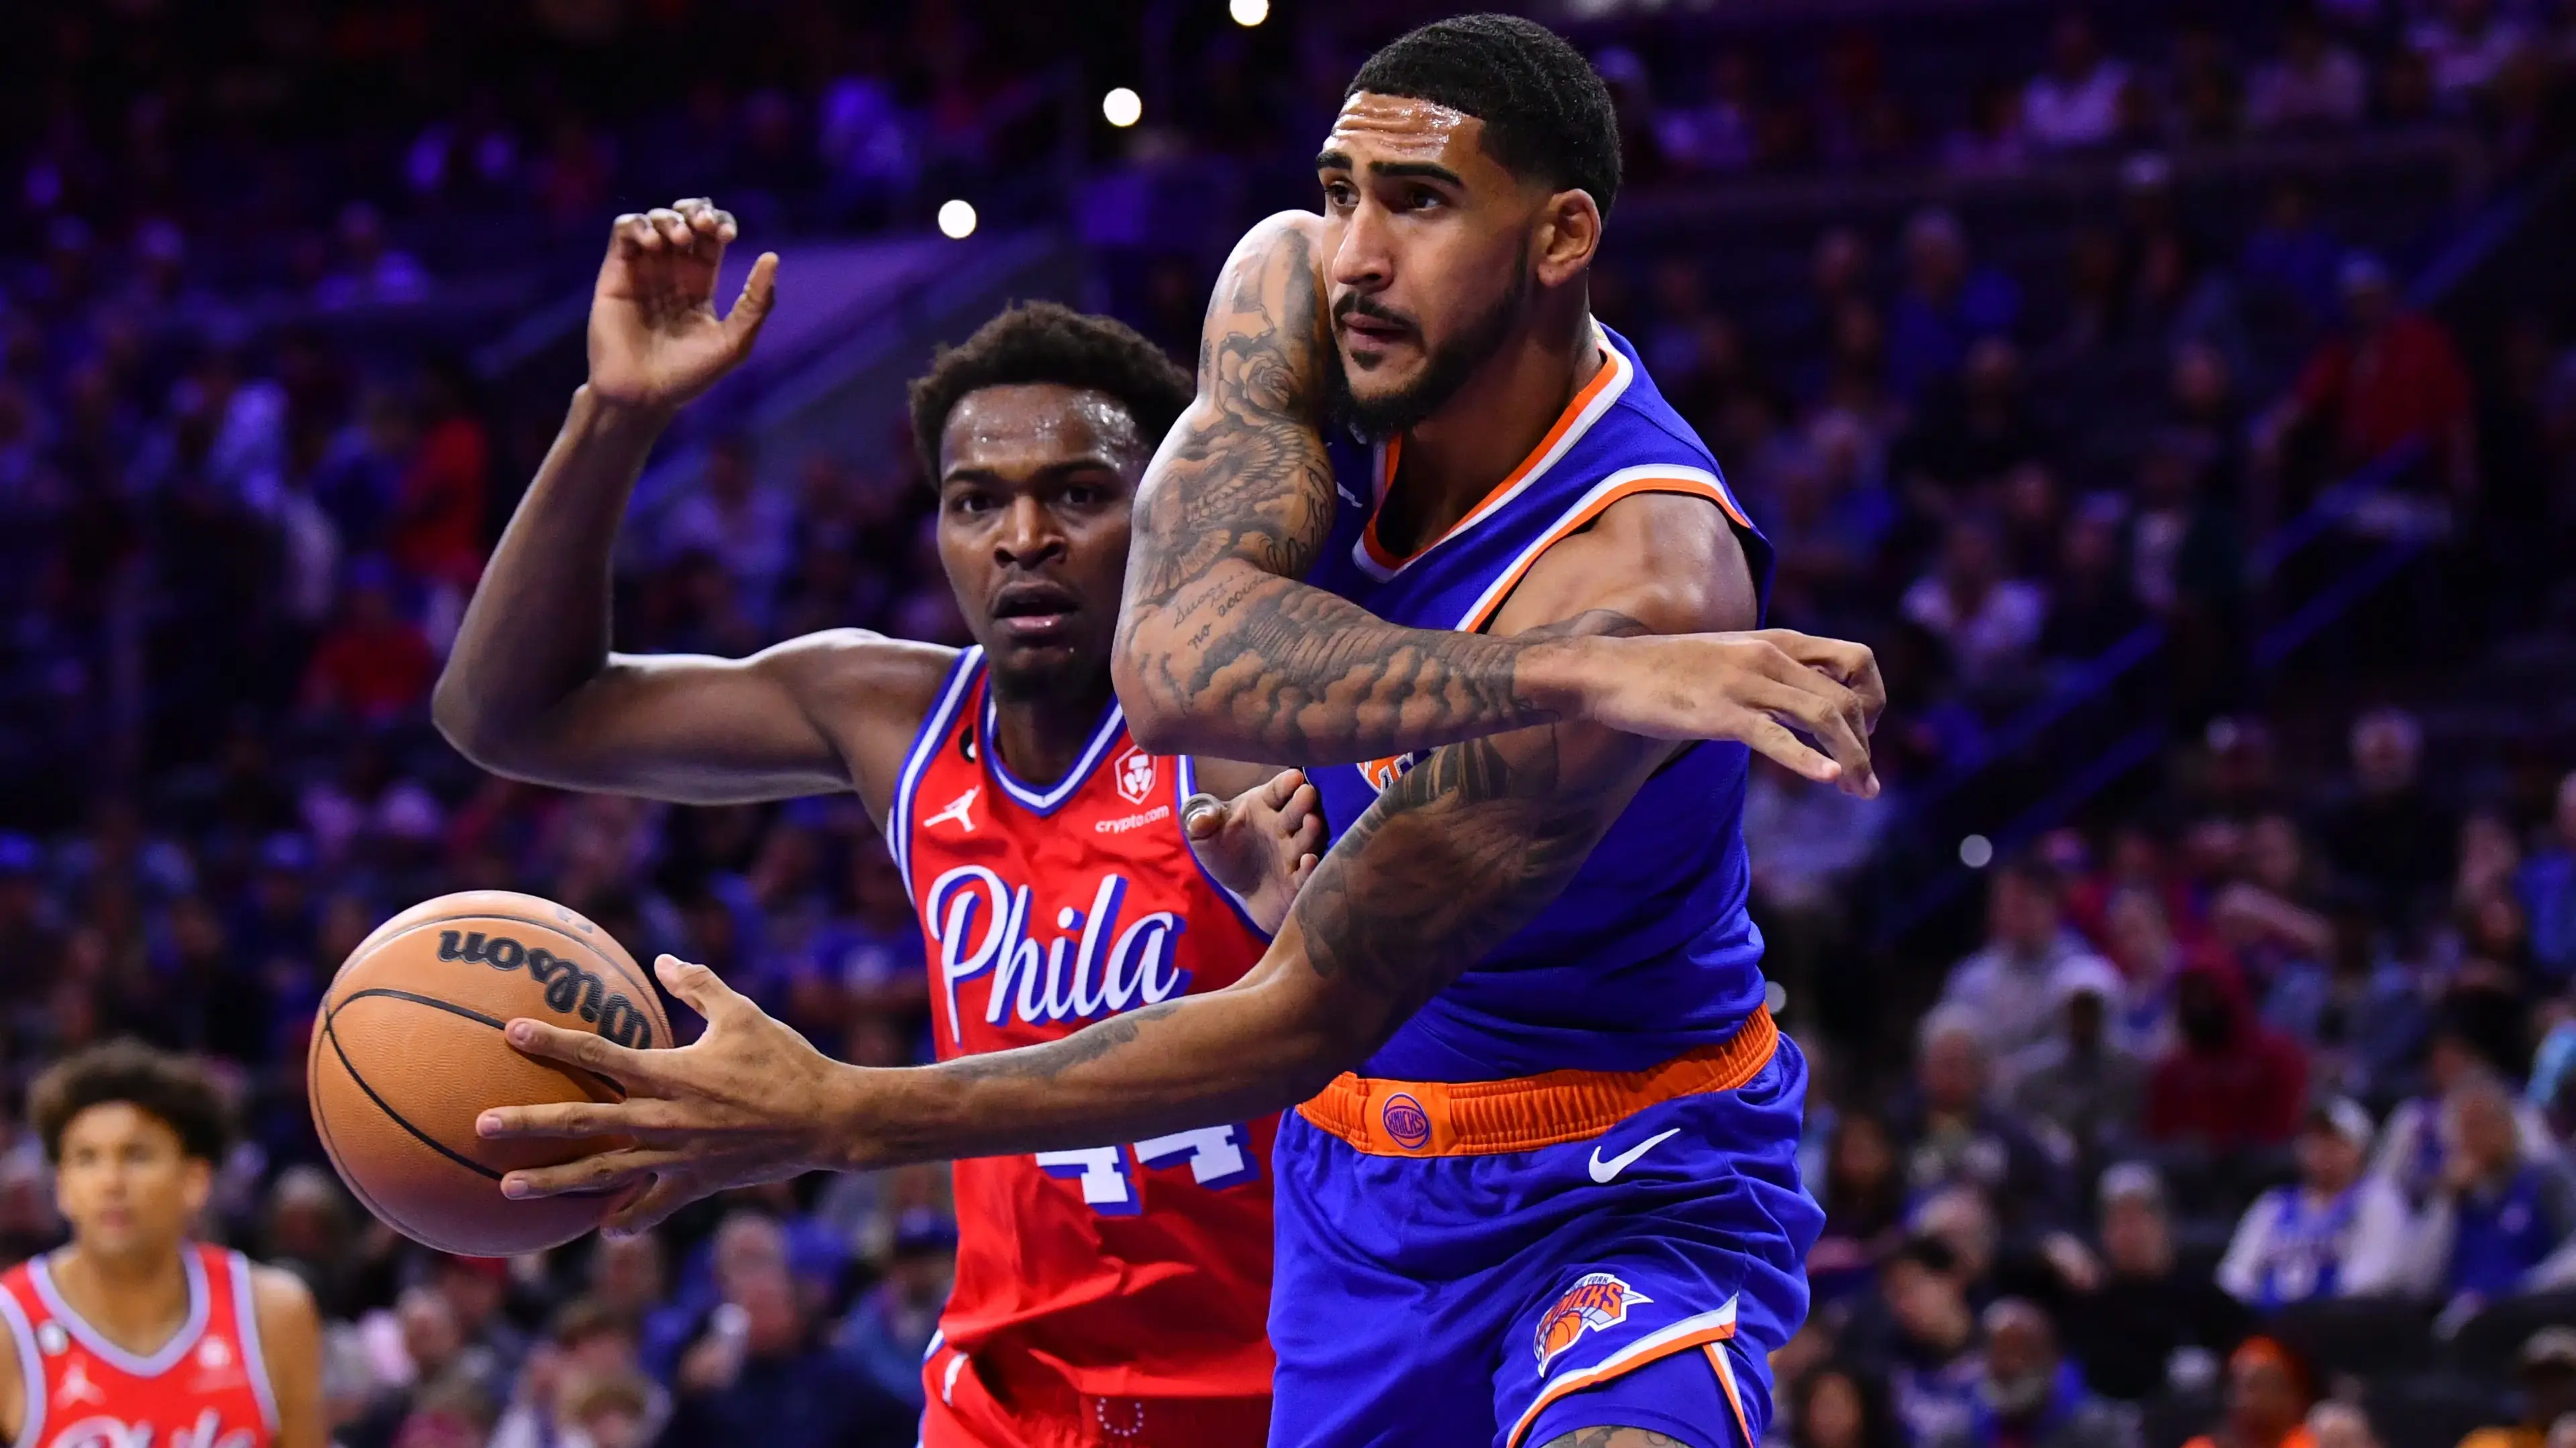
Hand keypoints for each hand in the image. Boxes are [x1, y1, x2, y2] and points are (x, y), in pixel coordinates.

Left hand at [475, 956, 854, 1236]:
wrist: (826, 1118)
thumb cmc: (785, 1060)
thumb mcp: (743, 1013)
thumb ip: (698, 986)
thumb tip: (662, 959)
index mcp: (670, 1072)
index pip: (599, 1054)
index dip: (553, 1042)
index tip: (511, 1033)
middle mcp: (663, 1118)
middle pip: (583, 1121)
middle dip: (528, 1123)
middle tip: (481, 1124)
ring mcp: (676, 1156)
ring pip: (602, 1173)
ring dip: (553, 1181)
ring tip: (507, 1187)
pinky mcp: (696, 1183)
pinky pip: (652, 1206)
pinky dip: (626, 1218)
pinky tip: (601, 1228)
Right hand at [586, 199, 778, 412]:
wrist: (643, 396)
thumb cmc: (689, 377)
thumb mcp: (733, 343)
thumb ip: (756, 304)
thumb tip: (772, 258)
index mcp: (701, 283)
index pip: (712, 236)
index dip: (720, 223)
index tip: (726, 235)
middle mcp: (672, 271)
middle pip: (686, 219)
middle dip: (697, 211)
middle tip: (705, 227)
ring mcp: (642, 269)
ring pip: (655, 219)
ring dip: (670, 218)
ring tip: (679, 241)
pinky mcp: (615, 272)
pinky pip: (624, 230)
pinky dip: (639, 225)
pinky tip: (653, 244)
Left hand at [1182, 768, 1323, 933]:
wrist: (1241, 890)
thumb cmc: (1225, 852)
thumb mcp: (1204, 836)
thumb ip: (1199, 821)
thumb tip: (1199, 819)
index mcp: (1264, 805)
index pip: (1277, 790)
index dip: (1285, 783)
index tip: (1293, 776)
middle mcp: (1284, 826)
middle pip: (1297, 811)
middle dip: (1302, 802)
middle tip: (1307, 792)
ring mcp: (1295, 852)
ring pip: (1307, 839)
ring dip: (1311, 831)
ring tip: (1313, 821)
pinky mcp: (1299, 880)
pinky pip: (1306, 873)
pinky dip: (1310, 868)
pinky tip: (1309, 861)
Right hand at [1576, 628, 1883, 796]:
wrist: (1611, 671)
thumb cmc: (1669, 672)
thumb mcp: (1733, 660)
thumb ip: (1771, 676)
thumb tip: (1803, 709)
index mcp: (1779, 641)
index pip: (1857, 660)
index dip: (1873, 699)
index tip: (1863, 735)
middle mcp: (1771, 657)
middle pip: (1848, 697)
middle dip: (1866, 743)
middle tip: (1864, 780)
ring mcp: (1747, 683)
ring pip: (1824, 716)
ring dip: (1851, 758)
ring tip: (1859, 790)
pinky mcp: (1722, 713)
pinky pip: (1776, 736)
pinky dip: (1807, 760)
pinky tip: (1827, 778)